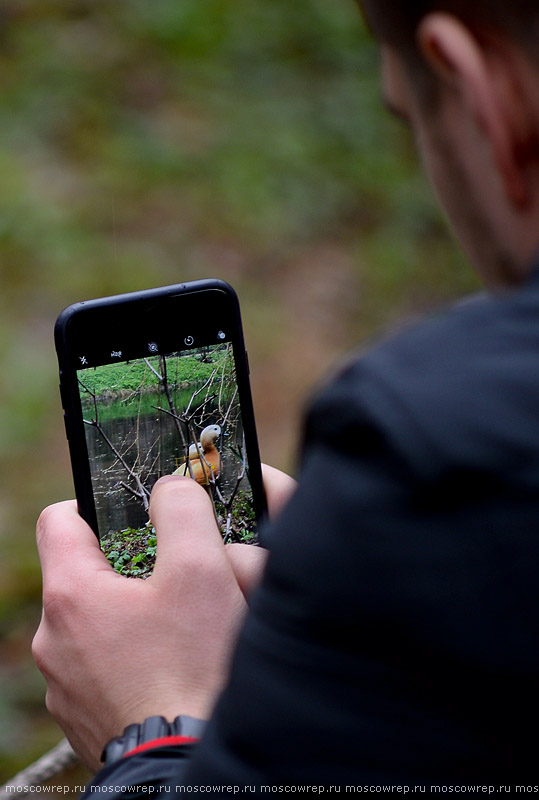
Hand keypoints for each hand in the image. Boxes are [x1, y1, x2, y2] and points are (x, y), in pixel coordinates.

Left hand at [32, 466, 294, 771]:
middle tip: (183, 579)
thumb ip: (182, 510)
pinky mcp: (84, 717)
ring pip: (100, 623)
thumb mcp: (200, 570)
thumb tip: (170, 489)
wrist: (191, 764)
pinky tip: (175, 670)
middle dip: (137, 567)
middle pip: (88, 574)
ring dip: (138, 616)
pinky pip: (105, 667)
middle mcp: (54, 639)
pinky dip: (135, 658)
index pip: (59, 517)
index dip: (96, 504)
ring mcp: (66, 684)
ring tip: (187, 630)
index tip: (134, 515)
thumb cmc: (193, 667)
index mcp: (72, 593)